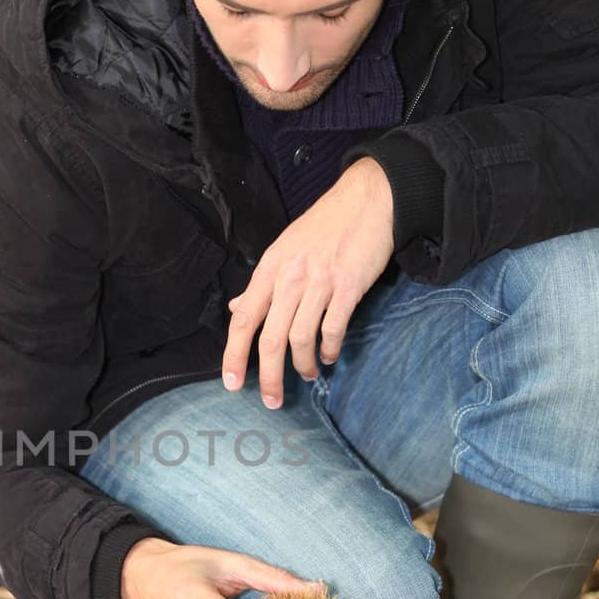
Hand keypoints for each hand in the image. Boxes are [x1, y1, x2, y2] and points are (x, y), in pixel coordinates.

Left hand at [223, 157, 394, 407]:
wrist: (367, 199)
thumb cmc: (324, 226)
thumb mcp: (283, 250)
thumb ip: (261, 284)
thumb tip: (238, 309)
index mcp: (269, 269)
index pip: (243, 320)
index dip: (233, 355)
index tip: (231, 383)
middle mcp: (290, 278)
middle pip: (270, 339)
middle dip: (268, 376)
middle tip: (271, 399)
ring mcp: (320, 282)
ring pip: (301, 339)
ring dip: (303, 365)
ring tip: (307, 374)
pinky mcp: (348, 286)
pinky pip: (333, 329)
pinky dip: (330, 349)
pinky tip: (329, 355)